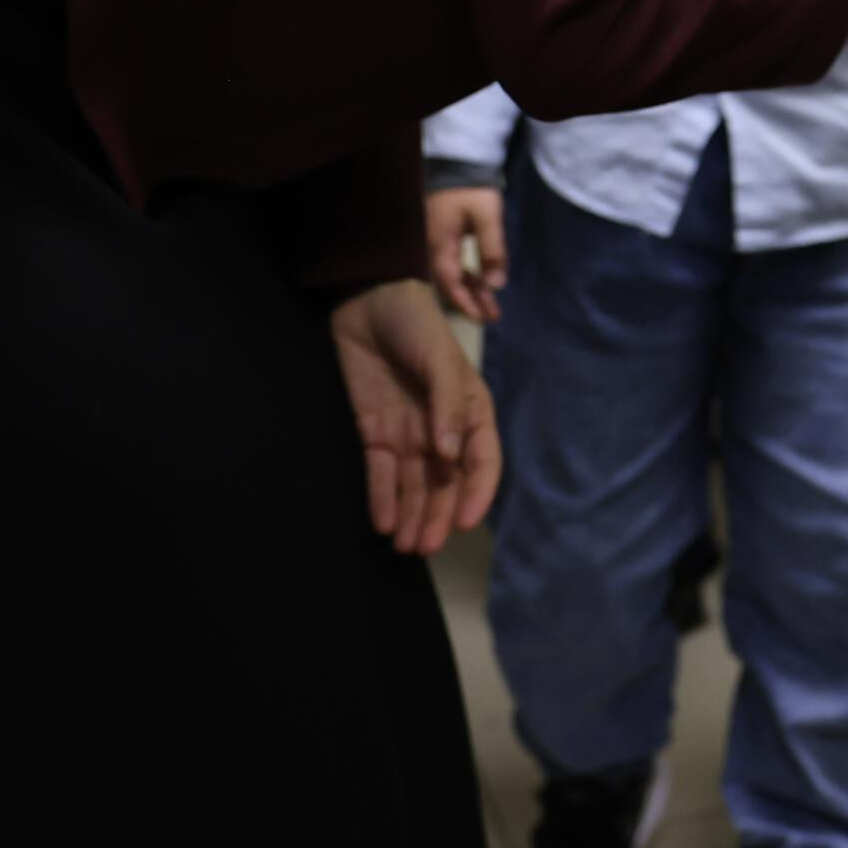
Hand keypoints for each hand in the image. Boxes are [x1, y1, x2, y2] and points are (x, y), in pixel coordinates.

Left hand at [329, 279, 500, 556]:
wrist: (366, 299)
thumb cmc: (416, 322)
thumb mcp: (441, 357)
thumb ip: (447, 405)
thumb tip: (450, 455)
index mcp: (469, 410)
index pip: (481, 459)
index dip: (476, 492)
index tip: (465, 522)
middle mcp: (441, 429)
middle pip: (444, 482)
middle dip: (437, 516)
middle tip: (426, 548)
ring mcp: (408, 432)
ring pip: (413, 485)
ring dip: (412, 516)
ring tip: (406, 548)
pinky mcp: (374, 431)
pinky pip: (380, 472)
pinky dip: (382, 498)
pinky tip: (384, 523)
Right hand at [423, 185, 507, 322]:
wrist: (458, 164)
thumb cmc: (472, 189)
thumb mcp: (488, 216)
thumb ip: (492, 250)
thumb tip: (496, 285)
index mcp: (438, 244)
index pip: (449, 282)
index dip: (464, 302)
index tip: (481, 318)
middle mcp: (431, 249)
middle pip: (450, 283)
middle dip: (471, 301)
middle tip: (492, 317)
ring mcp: (434, 244)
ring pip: (452, 275)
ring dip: (471, 290)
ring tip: (492, 307)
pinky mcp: (440, 239)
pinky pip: (452, 264)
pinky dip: (467, 276)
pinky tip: (483, 284)